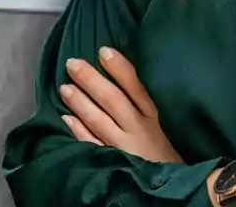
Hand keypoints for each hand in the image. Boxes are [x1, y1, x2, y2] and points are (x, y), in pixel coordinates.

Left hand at [58, 46, 182, 163]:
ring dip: (80, 103)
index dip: (119, 68)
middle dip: (91, 80)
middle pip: (113, 100)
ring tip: (64, 87)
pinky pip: (92, 145)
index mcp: (153, 115)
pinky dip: (79, 131)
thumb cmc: (163, 149)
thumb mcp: (161, 122)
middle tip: (72, 63)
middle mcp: (139, 129)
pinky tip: (66, 118)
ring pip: (99, 120)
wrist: (171, 185)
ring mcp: (125, 147)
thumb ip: (142, 101)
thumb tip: (117, 70)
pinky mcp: (114, 162)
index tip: (103, 51)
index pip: (136, 86)